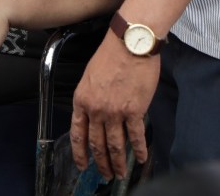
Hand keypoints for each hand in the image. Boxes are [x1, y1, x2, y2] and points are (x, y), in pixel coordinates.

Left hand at [70, 32, 158, 179]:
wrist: (129, 44)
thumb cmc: (110, 55)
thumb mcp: (90, 76)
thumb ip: (91, 97)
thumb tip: (96, 113)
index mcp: (82, 100)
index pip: (77, 133)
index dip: (80, 152)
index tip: (82, 164)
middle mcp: (96, 109)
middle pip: (97, 143)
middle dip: (101, 163)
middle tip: (105, 175)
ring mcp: (115, 112)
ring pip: (115, 145)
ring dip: (118, 162)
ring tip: (121, 173)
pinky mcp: (135, 111)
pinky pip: (136, 136)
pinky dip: (139, 150)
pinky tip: (142, 159)